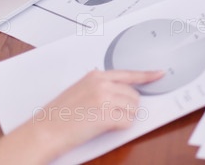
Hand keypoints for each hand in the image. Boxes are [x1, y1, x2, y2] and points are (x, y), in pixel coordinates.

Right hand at [0, 70, 163, 164]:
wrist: (44, 131)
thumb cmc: (58, 115)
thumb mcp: (79, 91)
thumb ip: (100, 87)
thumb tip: (120, 94)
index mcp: (95, 76)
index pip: (128, 74)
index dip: (147, 75)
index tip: (159, 73)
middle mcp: (102, 84)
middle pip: (134, 95)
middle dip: (127, 107)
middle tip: (109, 115)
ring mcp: (105, 98)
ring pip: (133, 109)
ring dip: (124, 117)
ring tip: (103, 121)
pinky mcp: (107, 115)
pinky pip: (127, 122)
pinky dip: (121, 127)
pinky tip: (106, 127)